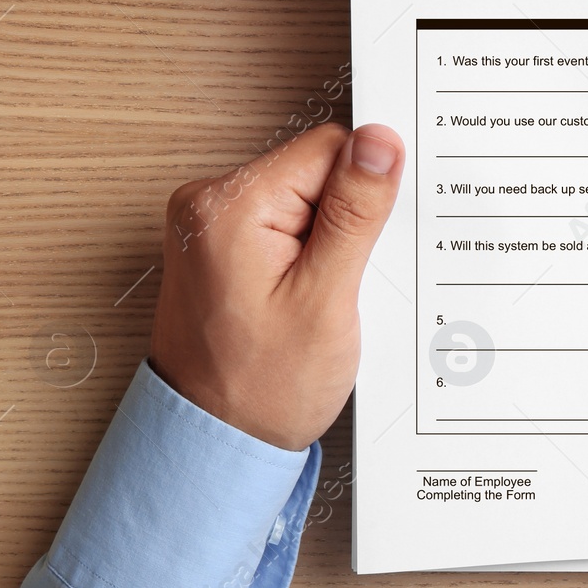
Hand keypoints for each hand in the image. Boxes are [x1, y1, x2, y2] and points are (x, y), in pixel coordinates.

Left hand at [150, 123, 404, 449]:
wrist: (215, 446)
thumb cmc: (260, 389)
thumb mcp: (325, 299)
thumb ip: (355, 212)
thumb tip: (379, 142)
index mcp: (228, 205)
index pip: (330, 148)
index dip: (364, 195)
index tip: (360, 249)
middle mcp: (208, 204)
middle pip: (316, 171)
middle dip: (346, 222)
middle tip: (336, 284)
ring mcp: (211, 226)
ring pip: (307, 200)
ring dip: (329, 244)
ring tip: (316, 298)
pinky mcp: (222, 246)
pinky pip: (287, 224)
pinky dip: (309, 257)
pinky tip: (304, 298)